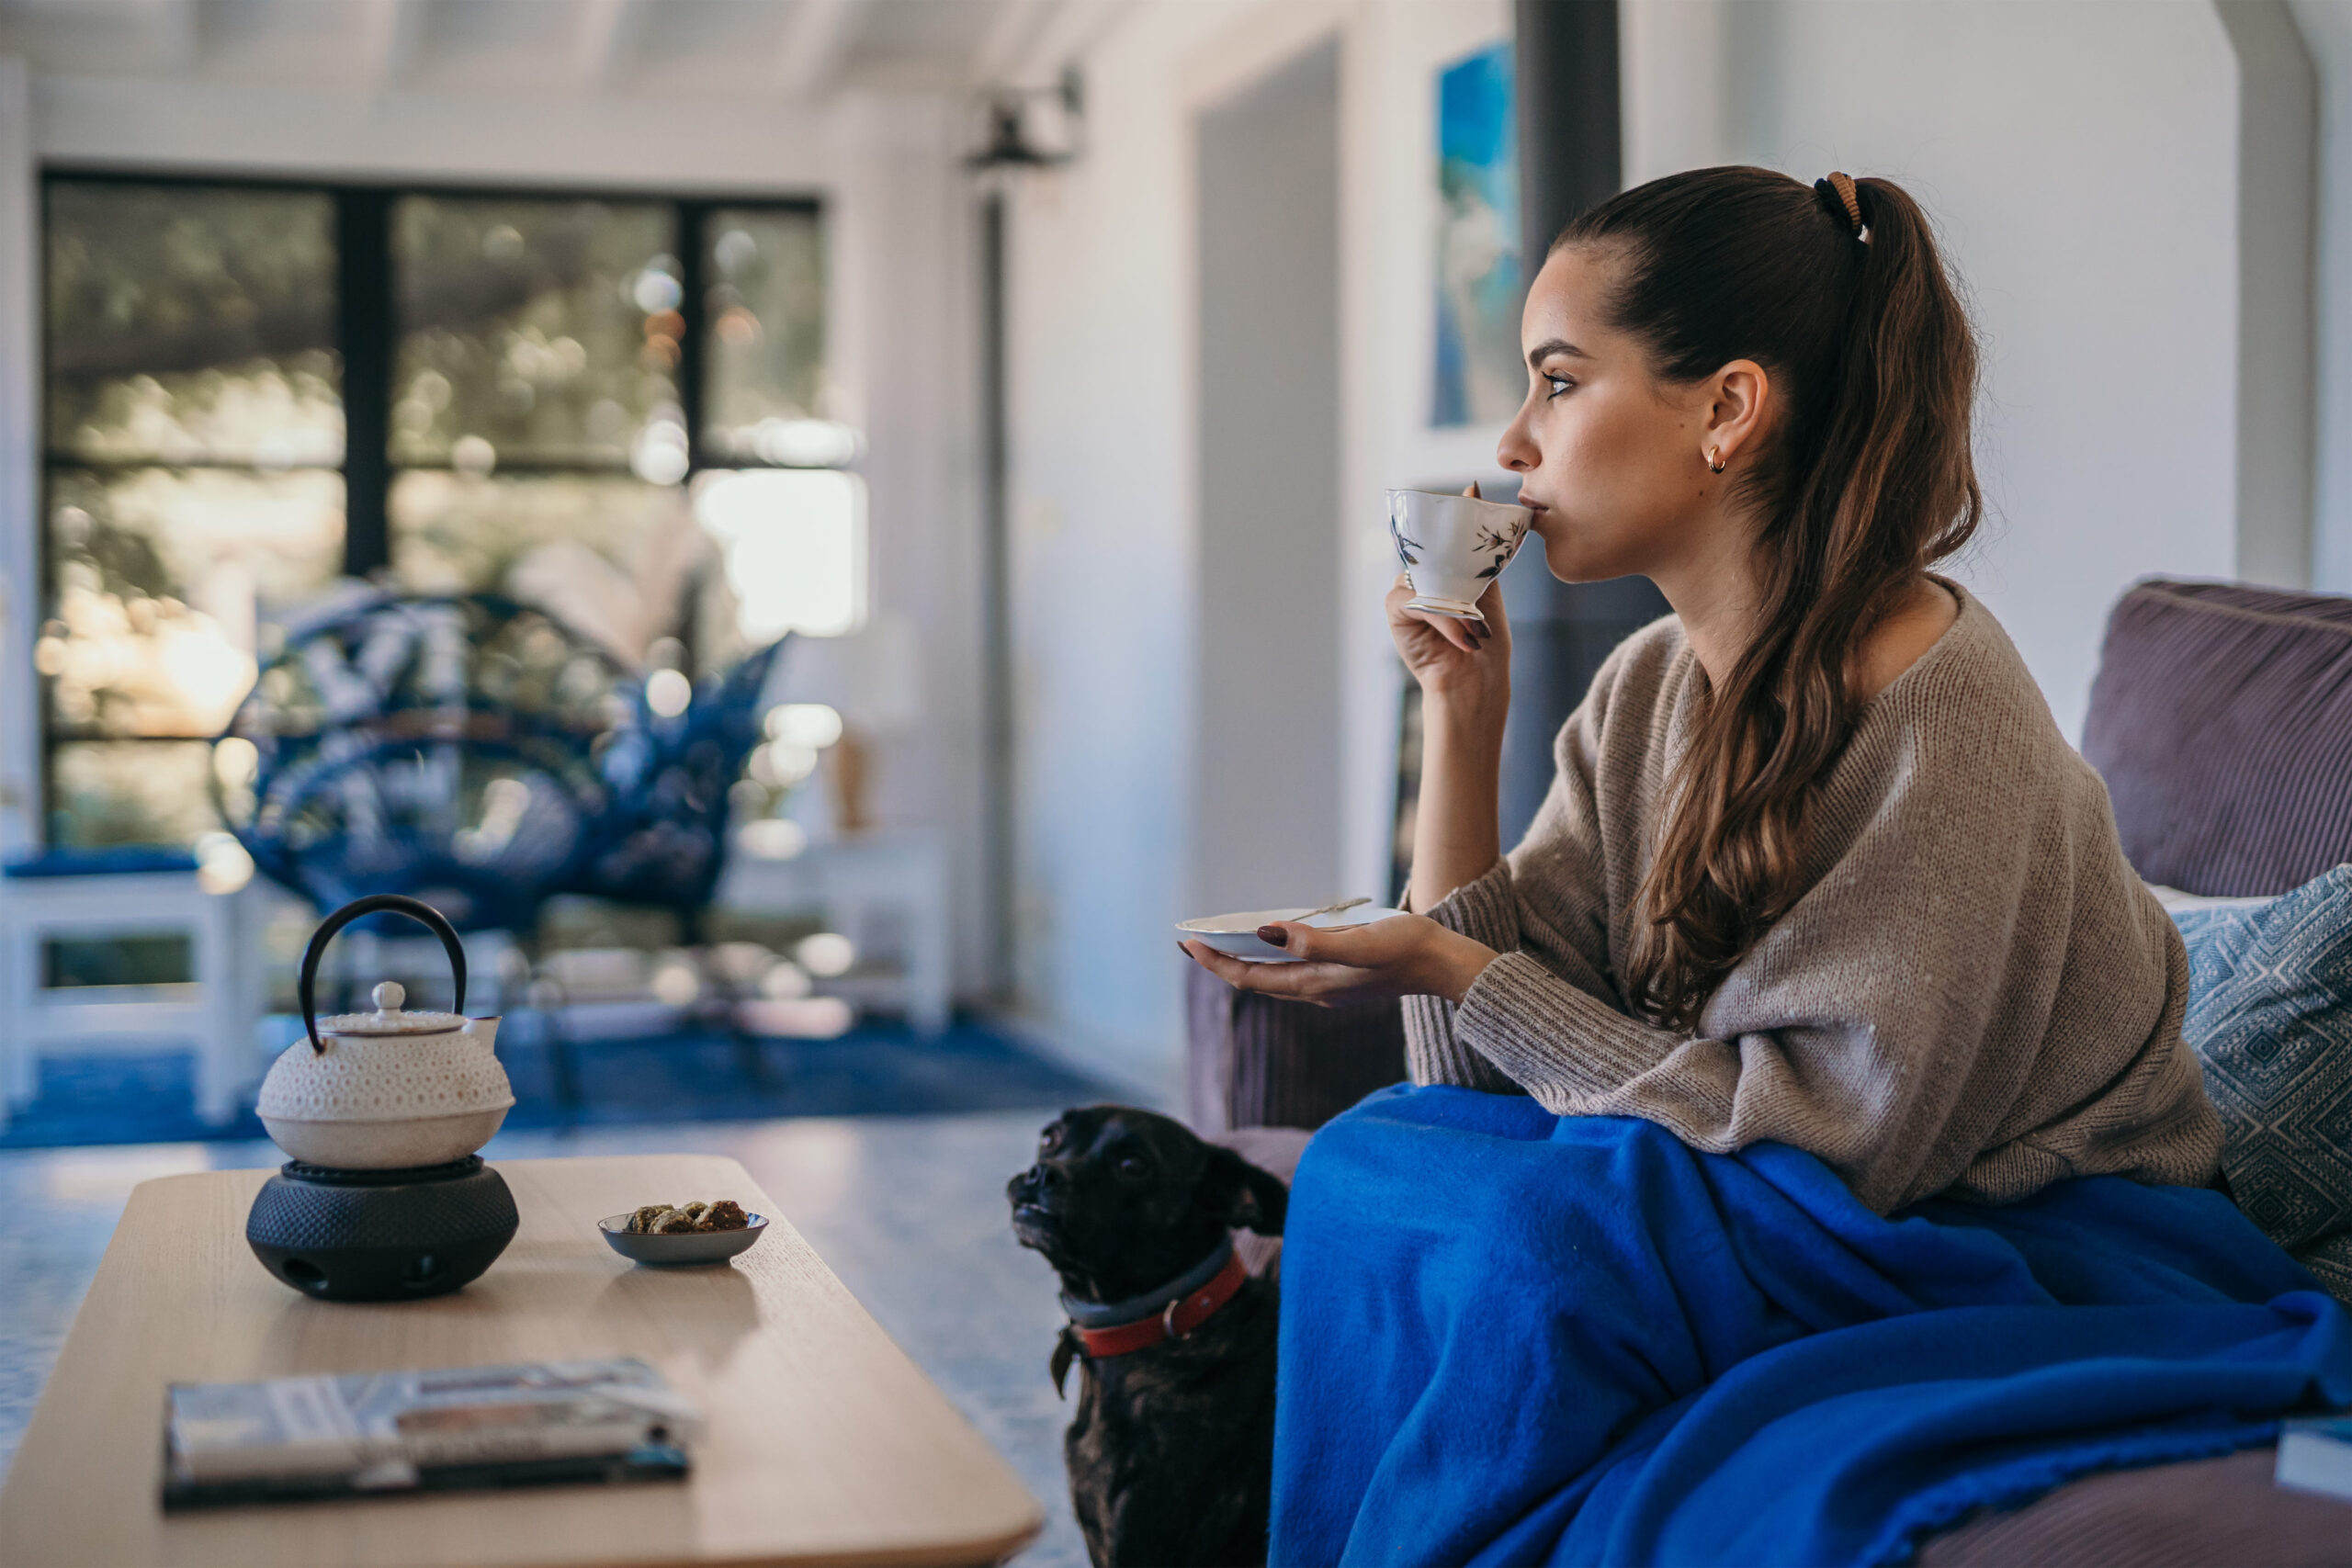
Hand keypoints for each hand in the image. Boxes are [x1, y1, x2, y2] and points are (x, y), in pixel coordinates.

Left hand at [1180, 914, 1496, 1007]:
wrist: (1445, 965)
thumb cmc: (1407, 949)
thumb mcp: (1360, 941)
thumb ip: (1314, 942)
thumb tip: (1268, 933)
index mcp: (1315, 983)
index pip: (1250, 977)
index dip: (1217, 963)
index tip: (1190, 945)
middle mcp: (1317, 990)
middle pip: (1256, 981)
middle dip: (1223, 964)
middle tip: (1193, 944)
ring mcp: (1329, 987)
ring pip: (1274, 979)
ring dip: (1245, 963)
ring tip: (1222, 944)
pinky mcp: (1342, 979)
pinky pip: (1294, 974)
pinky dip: (1273, 960)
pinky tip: (1271, 944)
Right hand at [1388, 484, 1510, 712]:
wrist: (1477, 683)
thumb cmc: (1487, 642)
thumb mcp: (1488, 590)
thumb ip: (1478, 552)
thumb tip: (1476, 496)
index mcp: (1446, 569)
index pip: (1446, 533)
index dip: (1456, 513)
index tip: (1473, 489)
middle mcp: (1424, 577)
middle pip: (1432, 548)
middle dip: (1457, 561)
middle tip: (1477, 581)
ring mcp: (1408, 592)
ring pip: (1428, 576)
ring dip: (1457, 605)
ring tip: (1478, 630)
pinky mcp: (1396, 611)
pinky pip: (1416, 600)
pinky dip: (1444, 620)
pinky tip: (1464, 638)